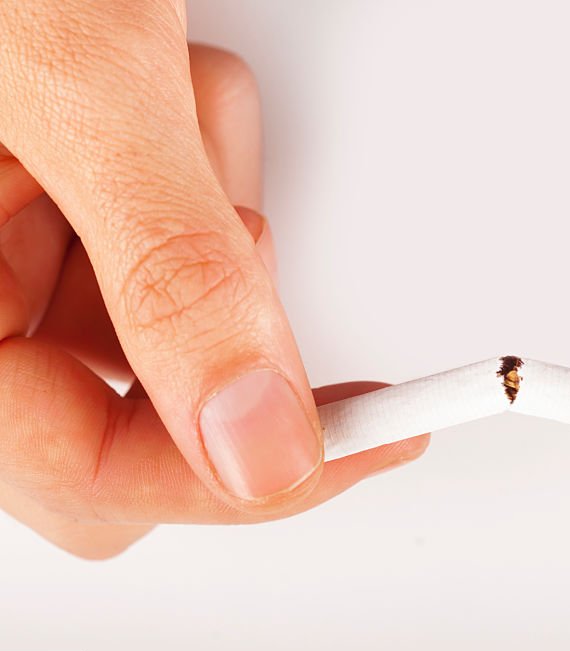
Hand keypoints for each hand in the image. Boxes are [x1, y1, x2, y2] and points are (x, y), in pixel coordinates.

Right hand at [0, 1, 425, 558]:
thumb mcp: (83, 83)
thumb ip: (169, 275)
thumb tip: (259, 447)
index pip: (88, 474)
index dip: (237, 477)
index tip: (363, 440)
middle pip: (130, 415)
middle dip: (215, 318)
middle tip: (239, 225)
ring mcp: (12, 245)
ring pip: (161, 316)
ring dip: (210, 217)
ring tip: (170, 94)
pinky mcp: (66, 196)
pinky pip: (165, 236)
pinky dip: (200, 170)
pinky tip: (168, 92)